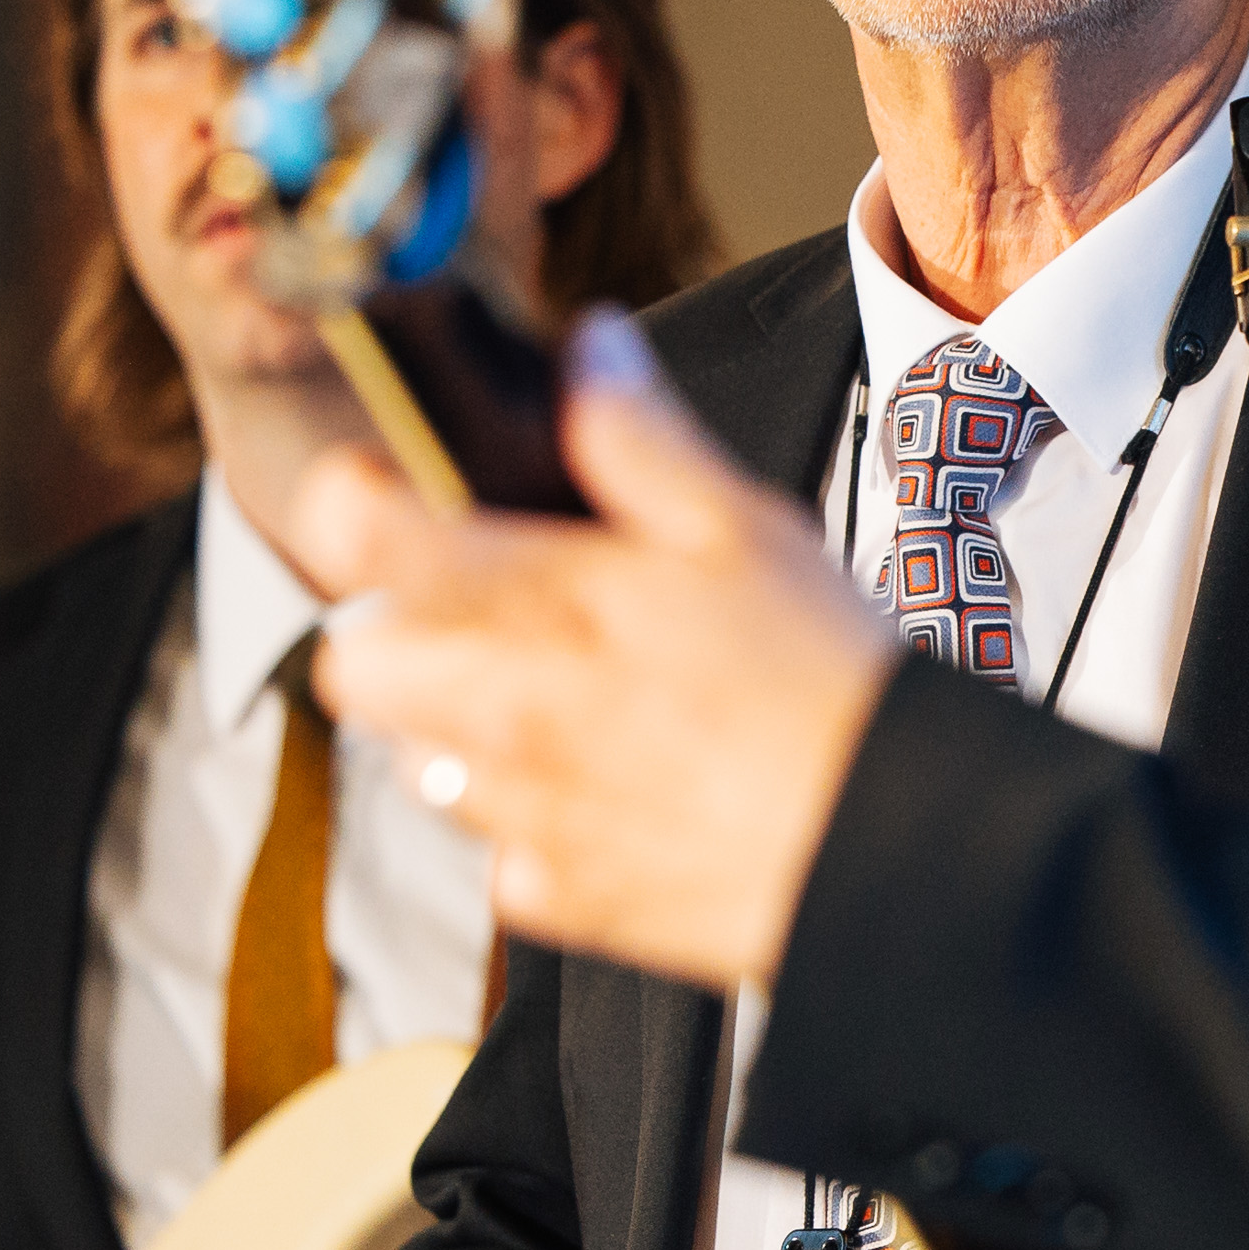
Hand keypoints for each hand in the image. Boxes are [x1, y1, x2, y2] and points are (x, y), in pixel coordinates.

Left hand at [291, 306, 897, 985]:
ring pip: (420, 765)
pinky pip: (500, 857)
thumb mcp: (742, 525)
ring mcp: (524, 813)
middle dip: (396, 637)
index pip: (355, 532)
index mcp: (540, 600)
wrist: (893, 845)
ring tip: (567, 706)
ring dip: (465, 731)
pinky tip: (614, 794)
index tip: (387, 494)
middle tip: (481, 616)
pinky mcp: (559, 899)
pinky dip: (536, 826)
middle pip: (355, 670)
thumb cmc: (829, 679)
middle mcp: (505, 713)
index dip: (356, 500)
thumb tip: (585, 350)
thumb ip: (638, 436)